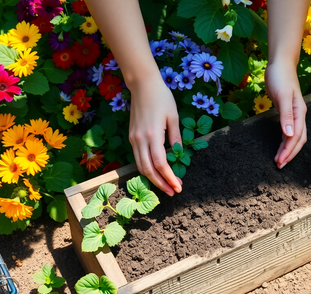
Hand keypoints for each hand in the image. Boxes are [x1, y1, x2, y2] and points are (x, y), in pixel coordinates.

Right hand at [128, 75, 182, 195]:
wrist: (142, 85)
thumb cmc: (161, 97)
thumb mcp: (173, 116)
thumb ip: (175, 138)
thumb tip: (178, 155)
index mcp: (153, 135)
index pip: (160, 164)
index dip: (169, 178)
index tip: (179, 187)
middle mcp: (140, 139)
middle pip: (148, 170)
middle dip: (161, 184)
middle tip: (174, 192)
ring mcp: (134, 139)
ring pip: (140, 166)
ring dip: (153, 179)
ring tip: (166, 185)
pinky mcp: (132, 137)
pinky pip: (138, 158)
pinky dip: (147, 168)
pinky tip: (157, 172)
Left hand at [265, 61, 306, 168]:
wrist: (280, 63)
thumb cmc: (280, 77)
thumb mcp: (282, 95)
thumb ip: (286, 115)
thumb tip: (289, 135)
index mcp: (299, 113)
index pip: (296, 137)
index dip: (289, 151)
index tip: (280, 161)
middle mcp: (299, 115)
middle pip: (298, 140)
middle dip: (289, 154)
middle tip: (279, 165)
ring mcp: (294, 114)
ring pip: (294, 137)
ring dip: (287, 149)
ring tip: (279, 159)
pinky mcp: (287, 112)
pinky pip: (289, 130)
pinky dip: (285, 140)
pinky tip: (280, 145)